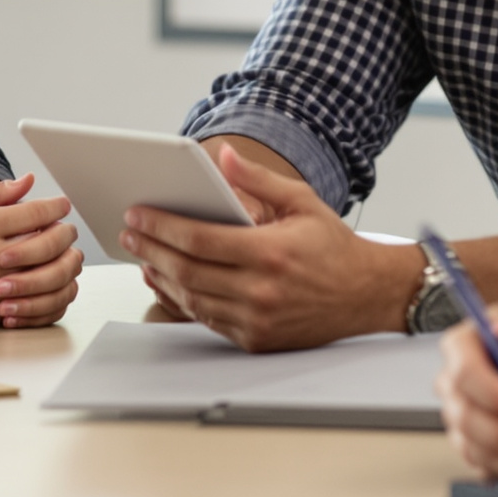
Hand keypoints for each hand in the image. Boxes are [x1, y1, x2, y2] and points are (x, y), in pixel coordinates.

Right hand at [0, 175, 82, 327]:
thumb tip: (29, 182)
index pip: (34, 213)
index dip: (56, 206)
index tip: (63, 205)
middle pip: (47, 245)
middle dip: (65, 234)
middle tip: (67, 230)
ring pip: (44, 278)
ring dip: (60, 265)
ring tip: (60, 256)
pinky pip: (28, 307)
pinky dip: (43, 294)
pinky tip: (45, 282)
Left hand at [121, 143, 407, 351]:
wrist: (368, 295)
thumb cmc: (334, 245)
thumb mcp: (302, 201)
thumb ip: (259, 179)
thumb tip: (223, 157)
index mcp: (270, 252)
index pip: (199, 239)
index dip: (161, 226)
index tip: (137, 214)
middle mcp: (261, 290)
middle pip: (187, 270)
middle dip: (150, 250)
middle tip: (129, 234)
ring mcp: (257, 320)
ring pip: (192, 299)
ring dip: (161, 277)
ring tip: (143, 256)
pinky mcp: (256, 339)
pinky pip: (208, 319)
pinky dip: (183, 300)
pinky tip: (170, 282)